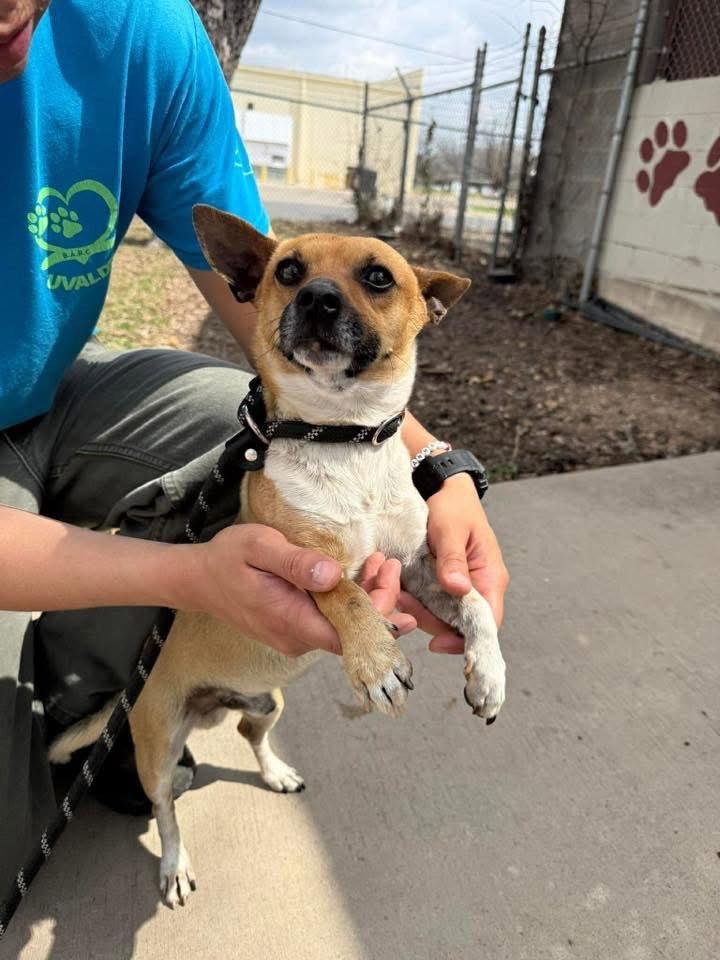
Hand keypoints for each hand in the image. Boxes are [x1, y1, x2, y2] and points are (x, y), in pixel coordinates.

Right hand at [181, 525, 412, 656]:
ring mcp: (295, 637)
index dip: (380, 615)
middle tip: (389, 564)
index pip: (350, 635)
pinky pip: (332, 622)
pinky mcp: (295, 630)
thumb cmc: (227, 559)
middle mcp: (297, 639)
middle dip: (380, 601)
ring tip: (379, 564)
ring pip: (345, 628)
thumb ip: (296, 563)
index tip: (390, 580)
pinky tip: (358, 575)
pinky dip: (350, 601)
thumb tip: (333, 575)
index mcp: (291, 621)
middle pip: (353, 633)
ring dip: (367, 599)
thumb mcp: (260, 547)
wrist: (197, 580)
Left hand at [398, 474, 509, 653]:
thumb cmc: (453, 506)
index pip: (486, 623)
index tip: (437, 644)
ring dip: (422, 612)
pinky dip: (418, 601)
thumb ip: (453, 559)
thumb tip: (458, 589)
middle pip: (461, 624)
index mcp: (490, 577)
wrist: (444, 488)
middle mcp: (479, 586)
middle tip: (405, 608)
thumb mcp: (451, 530)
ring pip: (444, 615)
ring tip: (400, 596)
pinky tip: (402, 591)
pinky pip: (434, 602)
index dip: (465, 640)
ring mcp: (463, 586)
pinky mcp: (446, 582)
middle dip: (432, 623)